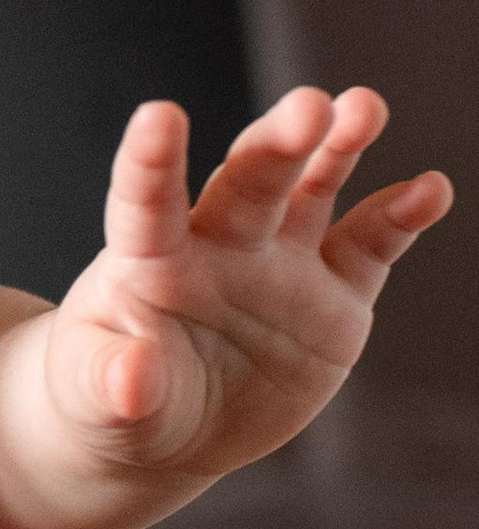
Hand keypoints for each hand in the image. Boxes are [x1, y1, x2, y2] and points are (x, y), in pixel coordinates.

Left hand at [46, 85, 449, 489]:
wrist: (170, 424)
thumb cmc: (111, 395)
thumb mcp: (99, 399)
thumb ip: (113, 382)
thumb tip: (133, 378)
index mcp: (148, 259)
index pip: (146, 201)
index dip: (152, 160)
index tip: (159, 115)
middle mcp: (219, 243)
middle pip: (249, 179)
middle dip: (279, 141)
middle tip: (310, 105)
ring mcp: (282, 262)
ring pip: (312, 188)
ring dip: (338, 146)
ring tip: (364, 106)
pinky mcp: (334, 294)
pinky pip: (371, 245)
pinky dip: (400, 215)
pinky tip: (430, 189)